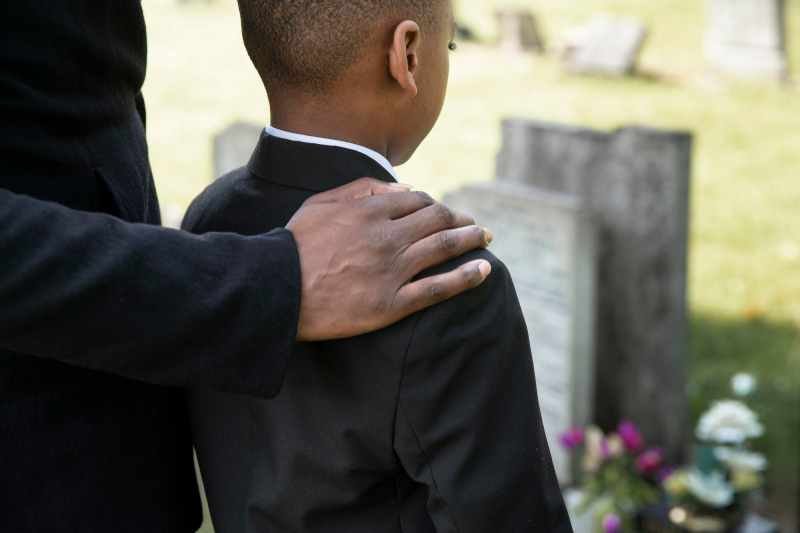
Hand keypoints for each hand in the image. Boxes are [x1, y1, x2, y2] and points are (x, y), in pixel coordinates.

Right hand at [286, 178, 491, 340]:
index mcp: (370, 210)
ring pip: (444, 248)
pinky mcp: (391, 303)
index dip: (436, 204)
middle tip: (476, 224)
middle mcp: (387, 237)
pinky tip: (484, 270)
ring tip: (486, 237)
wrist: (277, 290)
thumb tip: (402, 187)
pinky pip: (437, 289)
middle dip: (462, 218)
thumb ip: (361, 188)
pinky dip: (465, 277)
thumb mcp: (321, 203)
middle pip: (438, 220)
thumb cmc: (295, 245)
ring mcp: (392, 271)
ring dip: (471, 239)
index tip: (444, 212)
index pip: (418, 200)